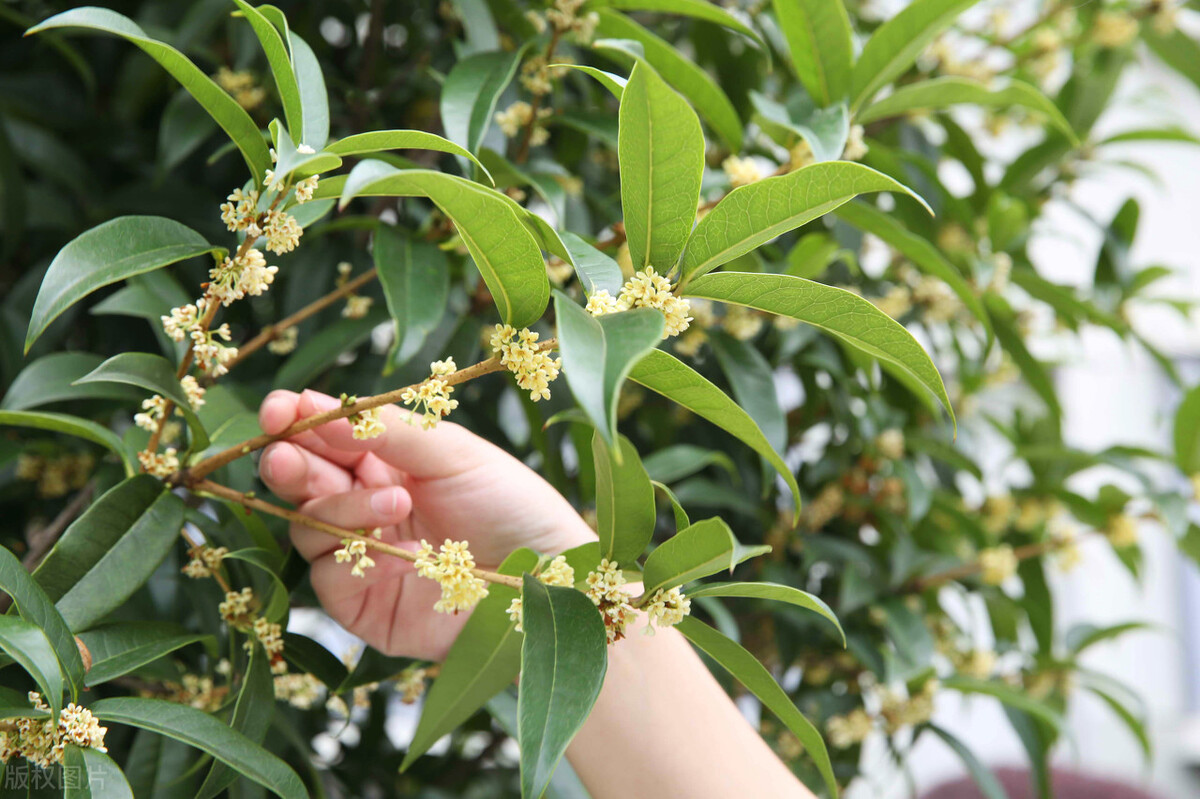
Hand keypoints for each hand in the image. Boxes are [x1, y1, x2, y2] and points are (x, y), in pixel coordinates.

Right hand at [257, 389, 595, 659]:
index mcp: (387, 462)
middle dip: (291, 462)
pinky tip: (397, 544)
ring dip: (341, 505)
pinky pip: (329, 577)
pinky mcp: (364, 606)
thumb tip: (312, 404)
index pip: (324, 438)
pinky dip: (355, 555)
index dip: (297, 422)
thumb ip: (386, 431)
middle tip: (285, 451)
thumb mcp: (454, 453)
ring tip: (395, 498)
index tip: (280, 408)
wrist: (551, 577)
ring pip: (309, 526)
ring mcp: (361, 558)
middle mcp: (367, 506)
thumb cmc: (513, 505)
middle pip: (302, 482)